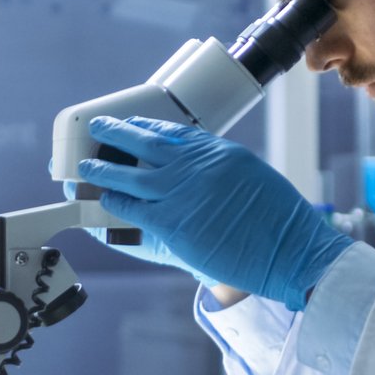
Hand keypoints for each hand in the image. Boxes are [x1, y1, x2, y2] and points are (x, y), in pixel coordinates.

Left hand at [79, 115, 351, 310]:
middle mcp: (196, 166)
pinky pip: (131, 209)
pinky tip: (103, 200)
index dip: (147, 126)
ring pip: (129, 176)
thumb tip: (196, 172)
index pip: (173, 131)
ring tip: (85, 166)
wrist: (289, 250)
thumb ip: (220, 170)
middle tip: (99, 128)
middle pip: (145, 143)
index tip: (134, 124)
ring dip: (103, 170)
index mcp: (218, 152)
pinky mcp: (171, 224)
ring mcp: (180, 194)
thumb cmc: (279, 221)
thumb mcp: (252, 177)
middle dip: (116, 134)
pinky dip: (113, 203)